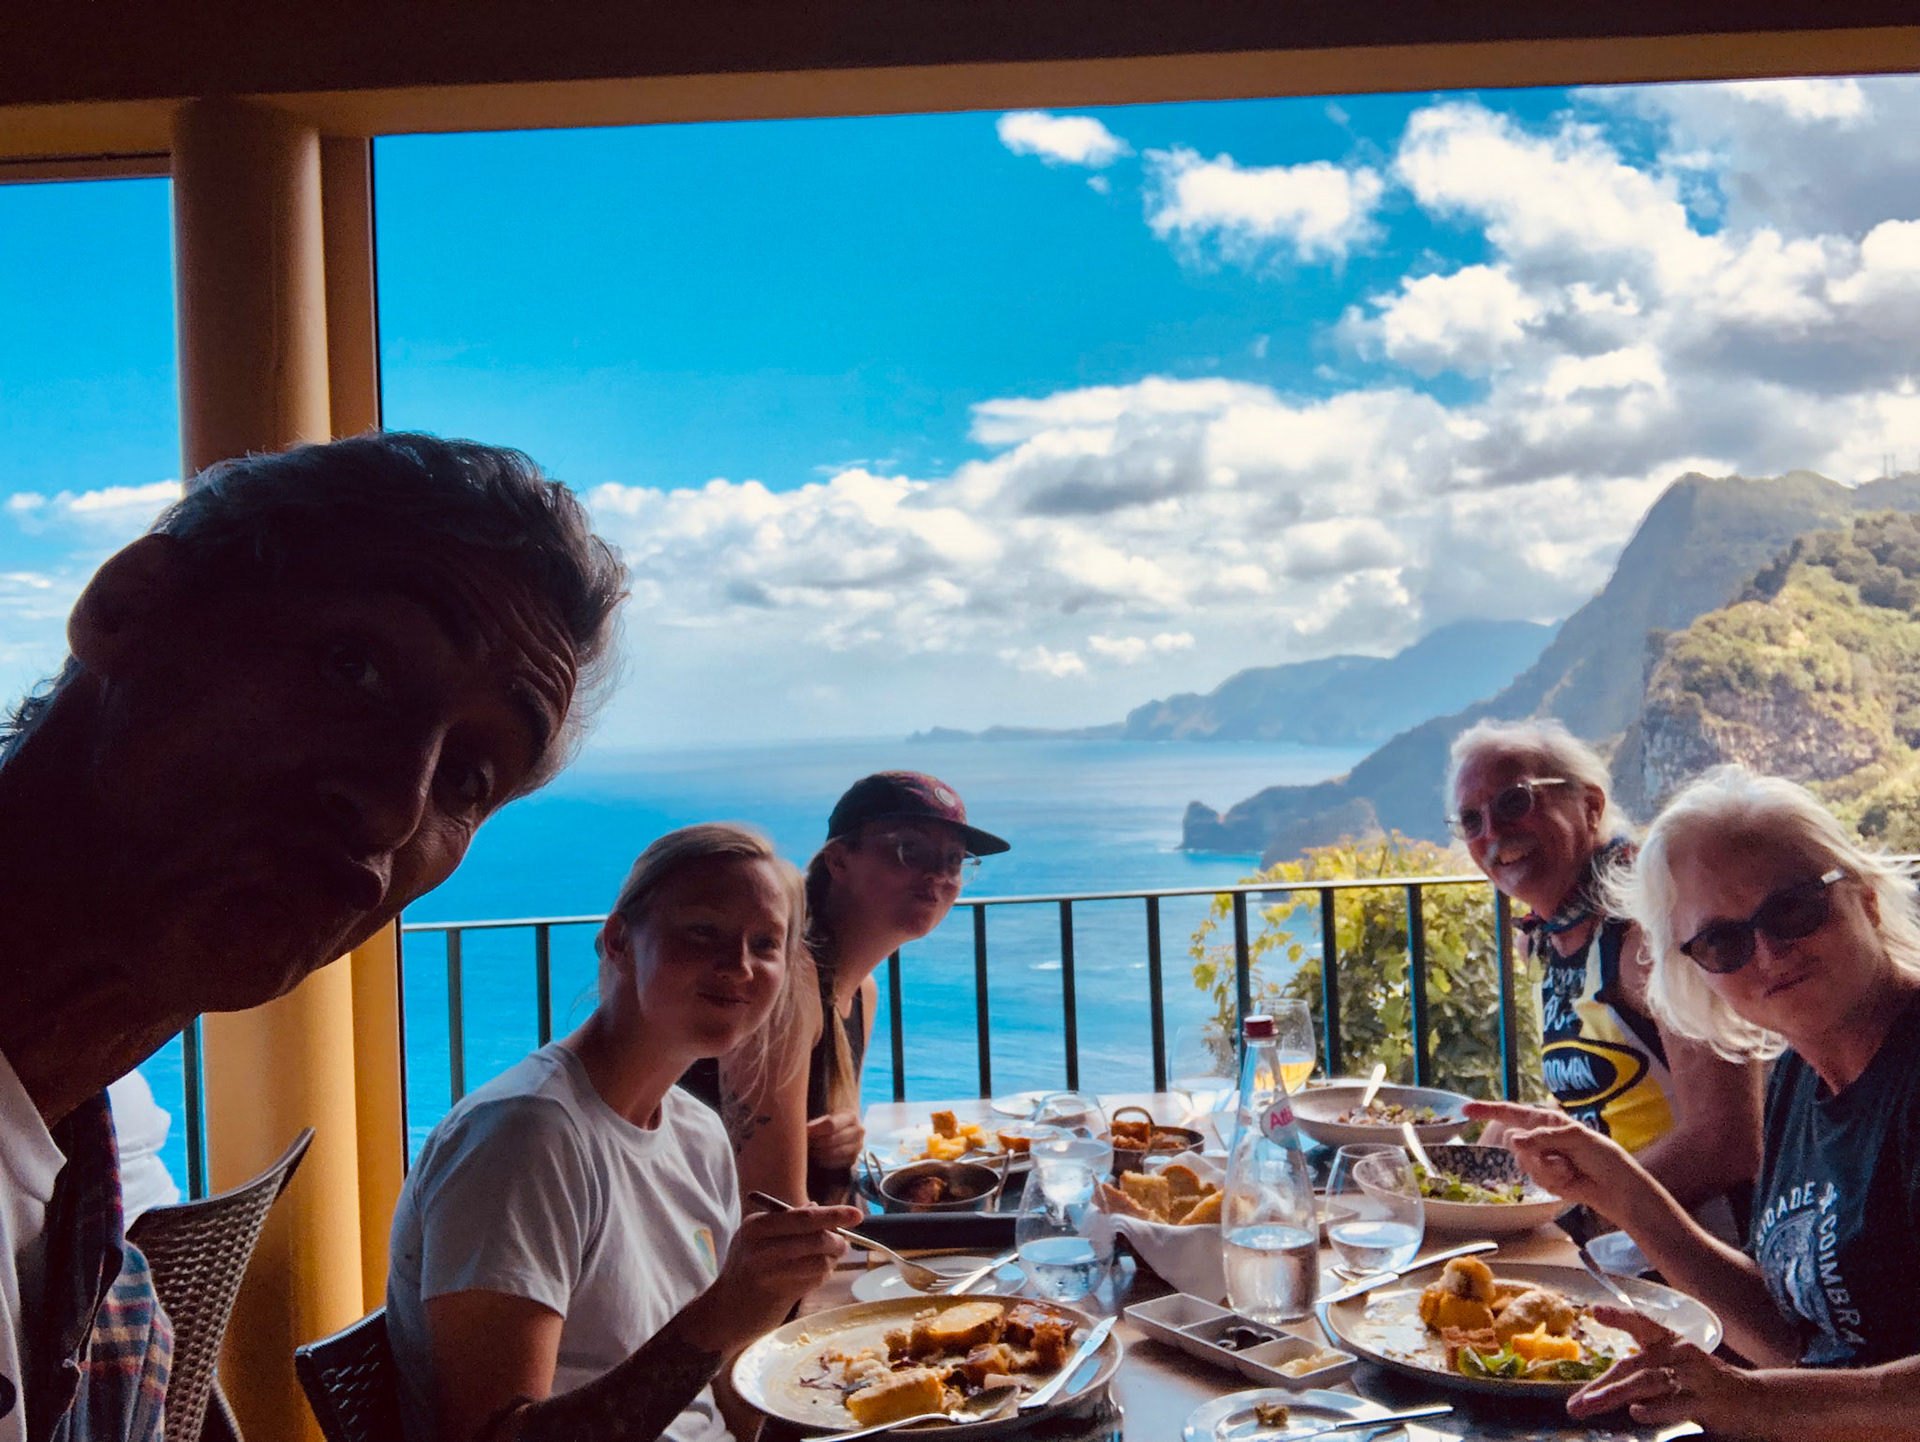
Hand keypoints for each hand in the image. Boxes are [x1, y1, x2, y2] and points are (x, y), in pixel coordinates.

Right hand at [684, 1202, 861, 1351]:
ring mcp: (768, 1270)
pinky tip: (814, 1277)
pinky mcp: (778, 1293)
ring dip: (831, 1262)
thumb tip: (818, 1206)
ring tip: (827, 1263)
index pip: (803, 1216)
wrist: (724, 1313)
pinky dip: (822, 1277)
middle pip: (815, 1236)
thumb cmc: (746, 1271)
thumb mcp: (758, 1240)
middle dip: (837, 1240)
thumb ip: (786, 1222)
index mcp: (756, 1225)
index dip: (834, 1214)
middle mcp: (760, 1245)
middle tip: (843, 1245)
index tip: (858, 1214)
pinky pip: (814, 1279)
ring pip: (819, 1260)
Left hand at [807, 1110, 865, 1169]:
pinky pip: (834, 1162)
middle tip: (807, 1142)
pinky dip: (823, 1161)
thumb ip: (816, 1125)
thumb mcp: (825, 1119)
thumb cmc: (833, 1125)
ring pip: (832, 1152)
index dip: (816, 1130)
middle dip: (815, 1142)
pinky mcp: (854, 1159)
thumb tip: (805, 1132)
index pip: (831, 1125)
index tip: (807, 1132)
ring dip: (818, 1152)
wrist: (847, 1133)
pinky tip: (818, 1156)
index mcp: (851, 1117)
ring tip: (811, 1149)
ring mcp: (858, 1146)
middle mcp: (858, 1131)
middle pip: (831, 1140)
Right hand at [1462, 1101, 1647, 1214]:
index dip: (1487, 1110)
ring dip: (1546, 1168)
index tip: (1465, 1110)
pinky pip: (1534, 1177)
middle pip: (1513, 1141)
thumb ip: (1543, 1137)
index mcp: (1546, 1120)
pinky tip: (1569, 1179)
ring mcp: (1540, 1159)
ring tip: (1569, 1169)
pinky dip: (1552, 1179)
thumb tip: (1515, 1142)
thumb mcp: (1577, 1137)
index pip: (1512, 1112)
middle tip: (1558, 1157)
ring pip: (1523, 1162)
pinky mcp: (1544, 1178)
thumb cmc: (1602, 1156)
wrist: (1616, 1188)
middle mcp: (1539, 1138)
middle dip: (1531, 1151)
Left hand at [1570, 1307, 1763, 1432]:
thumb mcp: (1677, 1372)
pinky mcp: (1708, 1403)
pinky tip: (1637, 1412)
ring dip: (1616, 1395)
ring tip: (1591, 1405)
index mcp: (1672, 1343)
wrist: (1761, 1403)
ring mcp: (1695, 1378)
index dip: (1619, 1316)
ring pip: (1648, 1382)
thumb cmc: (1711, 1387)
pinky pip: (1675, 1405)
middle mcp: (1682, 1355)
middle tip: (1575, 1403)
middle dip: (1601, 1386)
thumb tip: (1604, 1393)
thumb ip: (1644, 1378)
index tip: (1594, 1311)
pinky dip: (1655, 1410)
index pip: (1642, 1324)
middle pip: (1634, 1367)